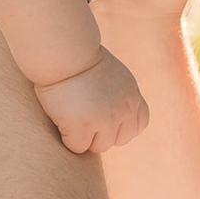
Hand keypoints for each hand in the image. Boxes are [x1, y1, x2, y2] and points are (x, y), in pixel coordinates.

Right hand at [35, 51, 149, 154]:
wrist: (63, 51)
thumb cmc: (79, 58)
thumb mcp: (112, 75)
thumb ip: (117, 96)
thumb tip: (110, 117)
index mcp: (132, 96)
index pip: (137, 125)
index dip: (119, 125)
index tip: (102, 114)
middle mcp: (124, 109)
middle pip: (118, 140)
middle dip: (101, 133)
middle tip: (82, 113)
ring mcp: (105, 119)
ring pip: (97, 146)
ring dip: (83, 136)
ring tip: (71, 113)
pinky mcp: (83, 126)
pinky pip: (77, 147)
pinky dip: (66, 136)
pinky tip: (61, 117)